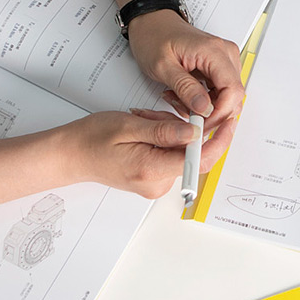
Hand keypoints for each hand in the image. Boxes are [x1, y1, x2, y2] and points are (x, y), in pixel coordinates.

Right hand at [59, 109, 236, 199]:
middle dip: (181, 129)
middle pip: (190, 154)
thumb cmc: (92, 139)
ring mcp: (154, 184)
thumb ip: (164, 130)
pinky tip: (143, 131)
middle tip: (154, 115)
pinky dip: (162, 139)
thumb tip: (194, 133)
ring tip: (142, 122)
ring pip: (180, 152)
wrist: (70, 155)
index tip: (229, 121)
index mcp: (151, 170)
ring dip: (169, 131)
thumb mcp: (129, 125)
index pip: (199, 160)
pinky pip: (169, 156)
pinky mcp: (152, 179)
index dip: (219, 140)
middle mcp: (156, 183)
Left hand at [125, 8, 244, 125]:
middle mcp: (225, 55)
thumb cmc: (154, 36)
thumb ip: (185, 88)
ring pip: (225, 98)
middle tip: (186, 116)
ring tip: (177, 100)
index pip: (233, 91)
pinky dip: (201, 101)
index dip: (219, 113)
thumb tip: (204, 108)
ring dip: (203, 108)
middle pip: (232, 97)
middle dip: (210, 113)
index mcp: (214, 52)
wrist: (151, 23)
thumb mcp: (163, 66)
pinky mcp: (218, 67)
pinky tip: (183, 96)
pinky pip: (218, 92)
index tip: (201, 124)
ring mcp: (223, 61)